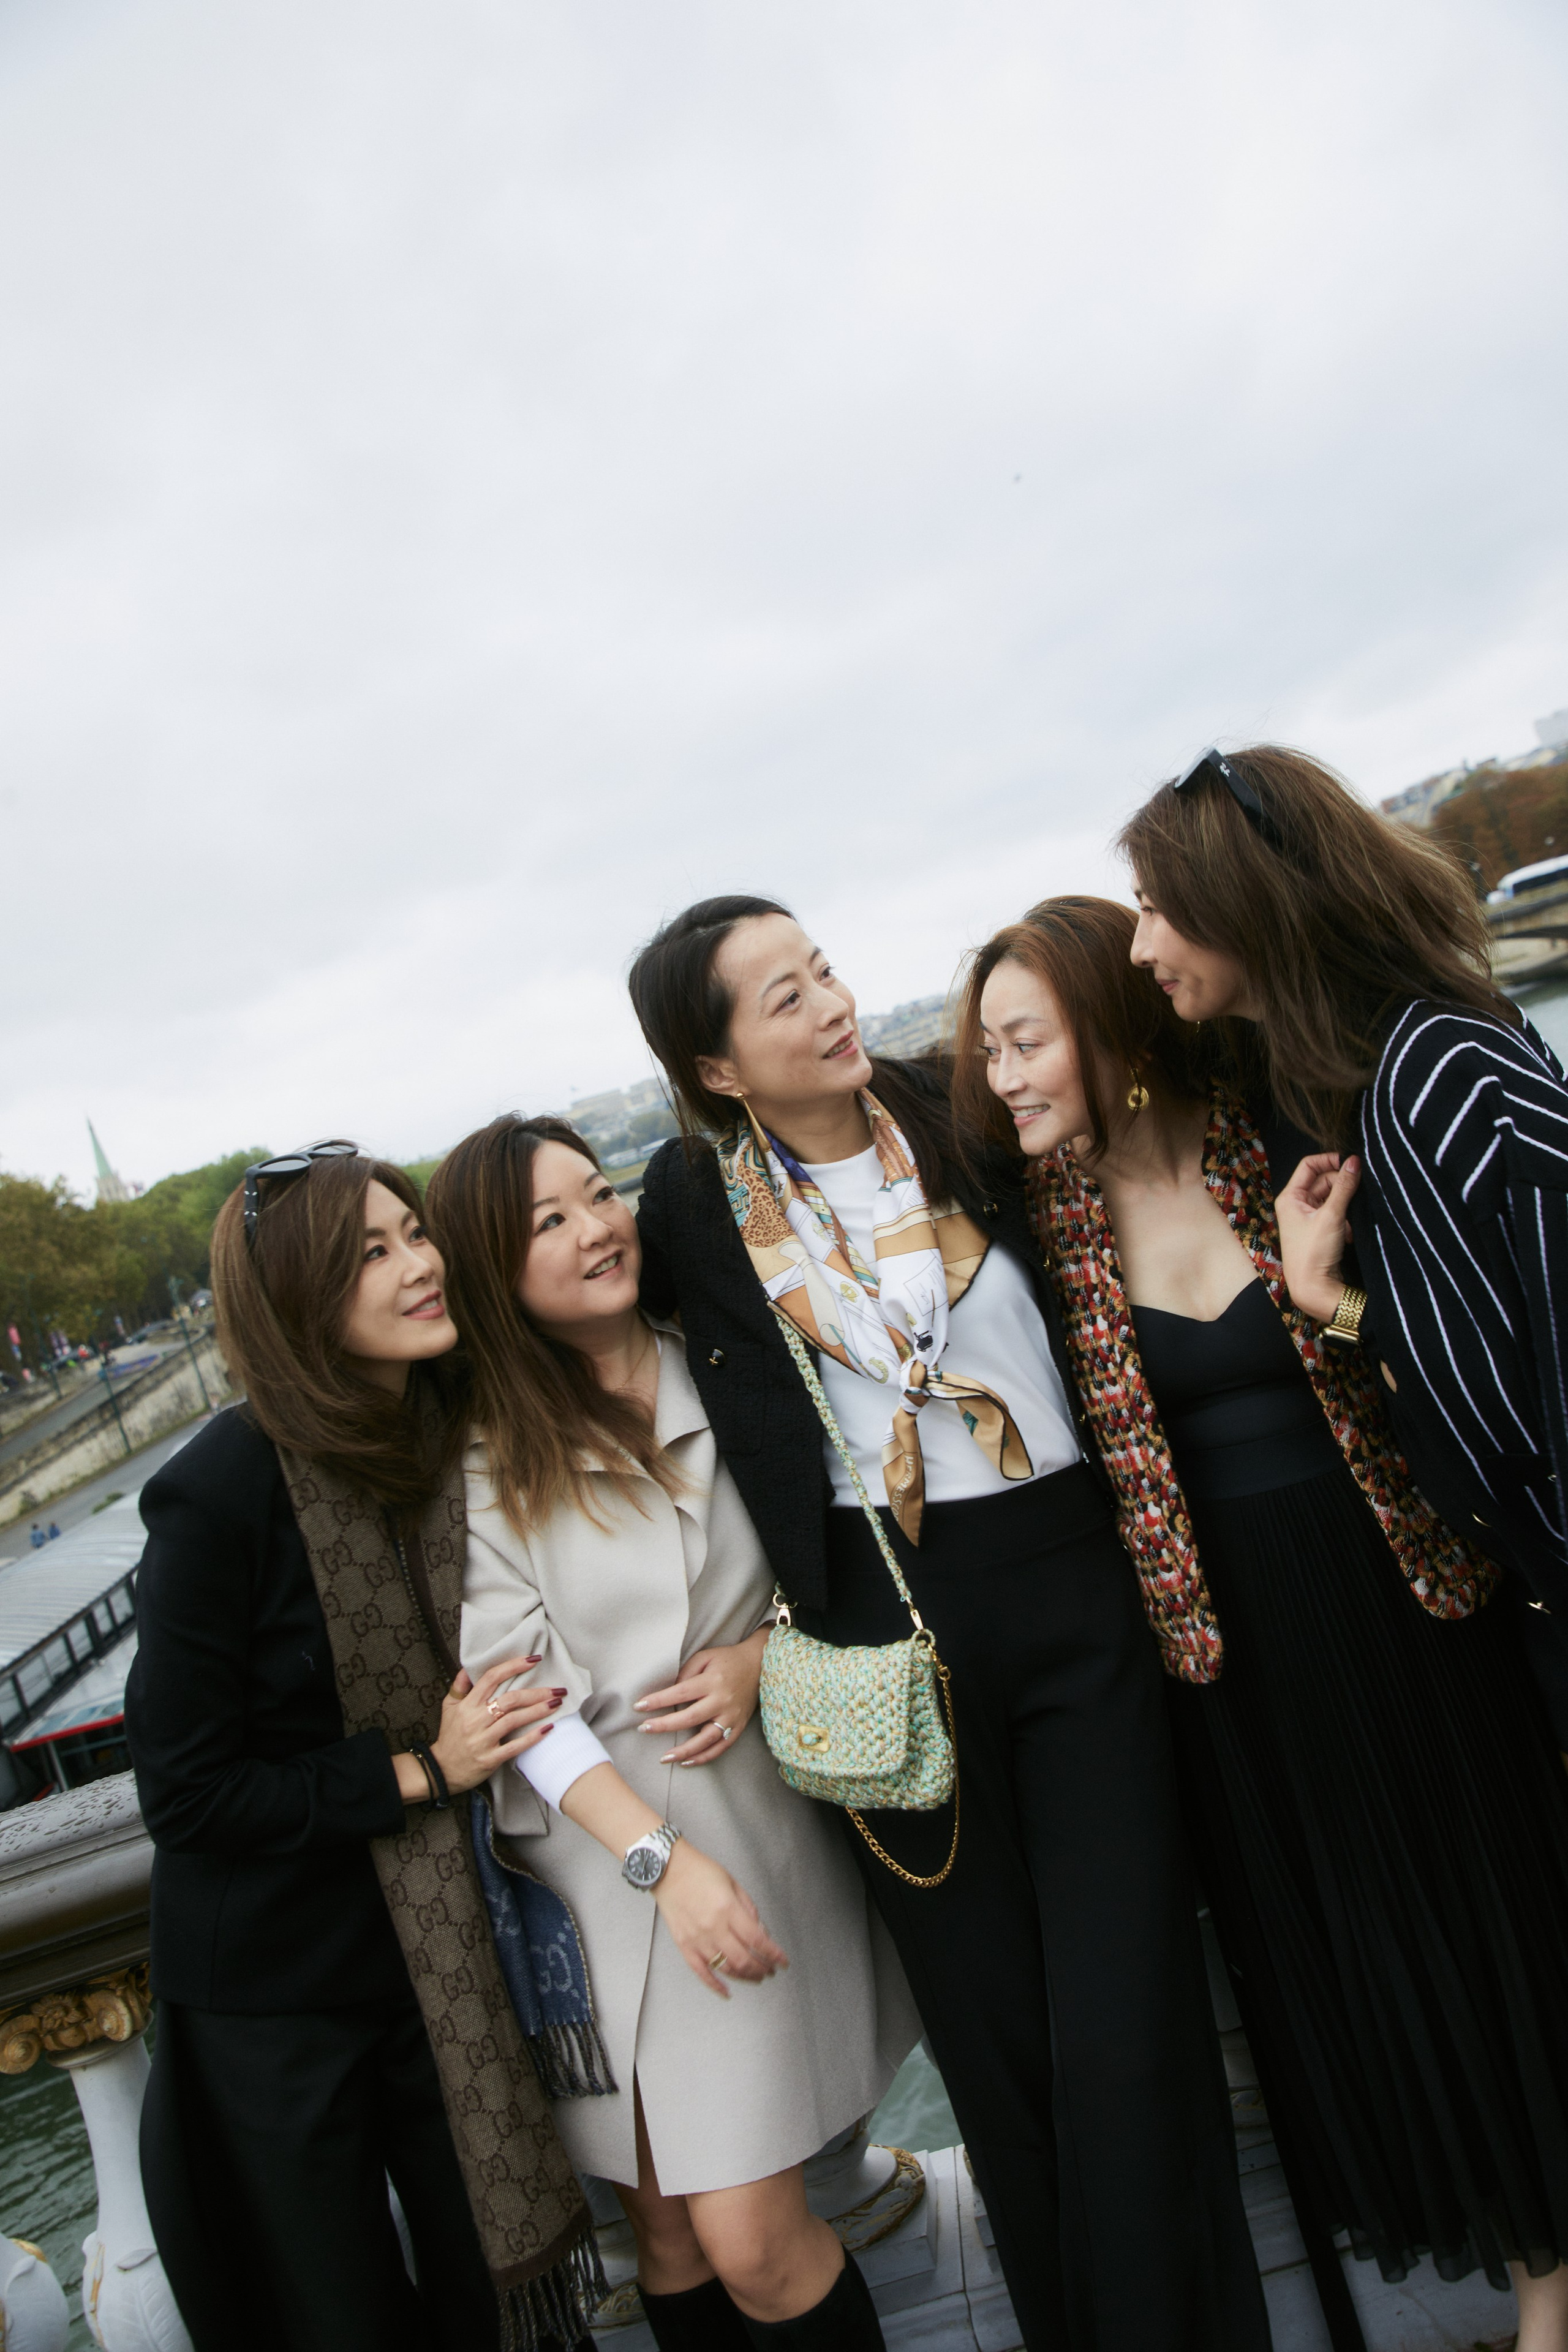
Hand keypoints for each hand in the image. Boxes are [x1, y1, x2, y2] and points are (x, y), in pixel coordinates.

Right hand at [394, 1658, 562, 1802]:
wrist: (441, 1770)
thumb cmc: (449, 1736)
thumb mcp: (449, 1707)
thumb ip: (459, 1686)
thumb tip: (468, 1665)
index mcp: (467, 1705)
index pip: (491, 1678)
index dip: (513, 1666)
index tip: (534, 1659)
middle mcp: (475, 1720)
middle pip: (509, 1699)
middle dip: (536, 1692)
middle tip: (558, 1689)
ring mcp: (482, 1740)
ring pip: (514, 1720)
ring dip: (538, 1710)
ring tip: (557, 1703)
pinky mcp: (489, 1759)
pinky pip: (514, 1747)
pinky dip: (532, 1737)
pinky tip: (548, 1729)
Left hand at [635, 1629, 767, 1765]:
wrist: (759, 1665)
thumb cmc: (727, 1660)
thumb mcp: (705, 1657)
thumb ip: (686, 1673)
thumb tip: (669, 1693)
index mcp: (712, 1681)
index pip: (680, 1693)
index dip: (658, 1701)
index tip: (638, 1706)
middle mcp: (722, 1700)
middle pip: (689, 1718)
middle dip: (664, 1725)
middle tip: (644, 1729)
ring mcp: (732, 1716)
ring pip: (706, 1739)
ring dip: (684, 1751)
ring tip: (664, 1758)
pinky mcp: (739, 1726)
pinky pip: (721, 1747)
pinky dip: (704, 1757)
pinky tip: (687, 1762)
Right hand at [653, 1841, 787, 1997]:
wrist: (668, 1870)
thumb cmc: (701, 1872)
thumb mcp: (732, 1883)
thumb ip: (748, 1908)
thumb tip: (761, 1931)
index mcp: (727, 1909)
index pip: (757, 1939)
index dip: (773, 1954)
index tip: (783, 1961)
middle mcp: (713, 1927)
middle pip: (743, 1959)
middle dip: (762, 1968)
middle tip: (770, 1970)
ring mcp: (697, 1939)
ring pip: (726, 1968)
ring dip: (745, 1977)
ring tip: (756, 1977)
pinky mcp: (684, 1945)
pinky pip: (701, 1972)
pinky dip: (715, 1985)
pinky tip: (726, 1992)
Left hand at [1275, 1152, 1361, 1322]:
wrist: (1313, 1288)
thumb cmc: (1314, 1253)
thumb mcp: (1332, 1216)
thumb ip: (1344, 1187)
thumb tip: (1355, 1161)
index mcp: (1290, 1197)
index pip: (1309, 1165)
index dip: (1330, 1160)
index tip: (1352, 1163)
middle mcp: (1296, 1205)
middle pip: (1324, 1181)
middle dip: (1343, 1187)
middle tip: (1359, 1193)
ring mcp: (1307, 1218)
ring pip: (1332, 1198)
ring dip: (1346, 1205)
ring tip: (1351, 1219)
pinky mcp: (1319, 1230)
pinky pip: (1335, 1214)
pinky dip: (1345, 1220)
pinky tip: (1350, 1234)